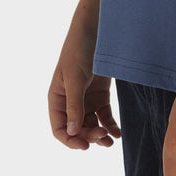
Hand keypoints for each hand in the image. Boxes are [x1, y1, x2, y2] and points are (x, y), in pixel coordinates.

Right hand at [48, 28, 121, 151]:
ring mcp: (86, 98)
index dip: (70, 140)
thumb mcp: (75, 78)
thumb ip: (74, 105)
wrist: (96, 29)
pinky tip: (118, 133)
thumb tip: (72, 131)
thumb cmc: (79, 50)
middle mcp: (70, 101)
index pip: (59, 128)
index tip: (84, 146)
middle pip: (77, 129)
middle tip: (102, 137)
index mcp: (57, 98)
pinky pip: (104, 115)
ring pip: (91, 125)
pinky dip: (110, 125)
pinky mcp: (100, 94)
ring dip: (100, 134)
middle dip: (88, 136)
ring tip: (111, 140)